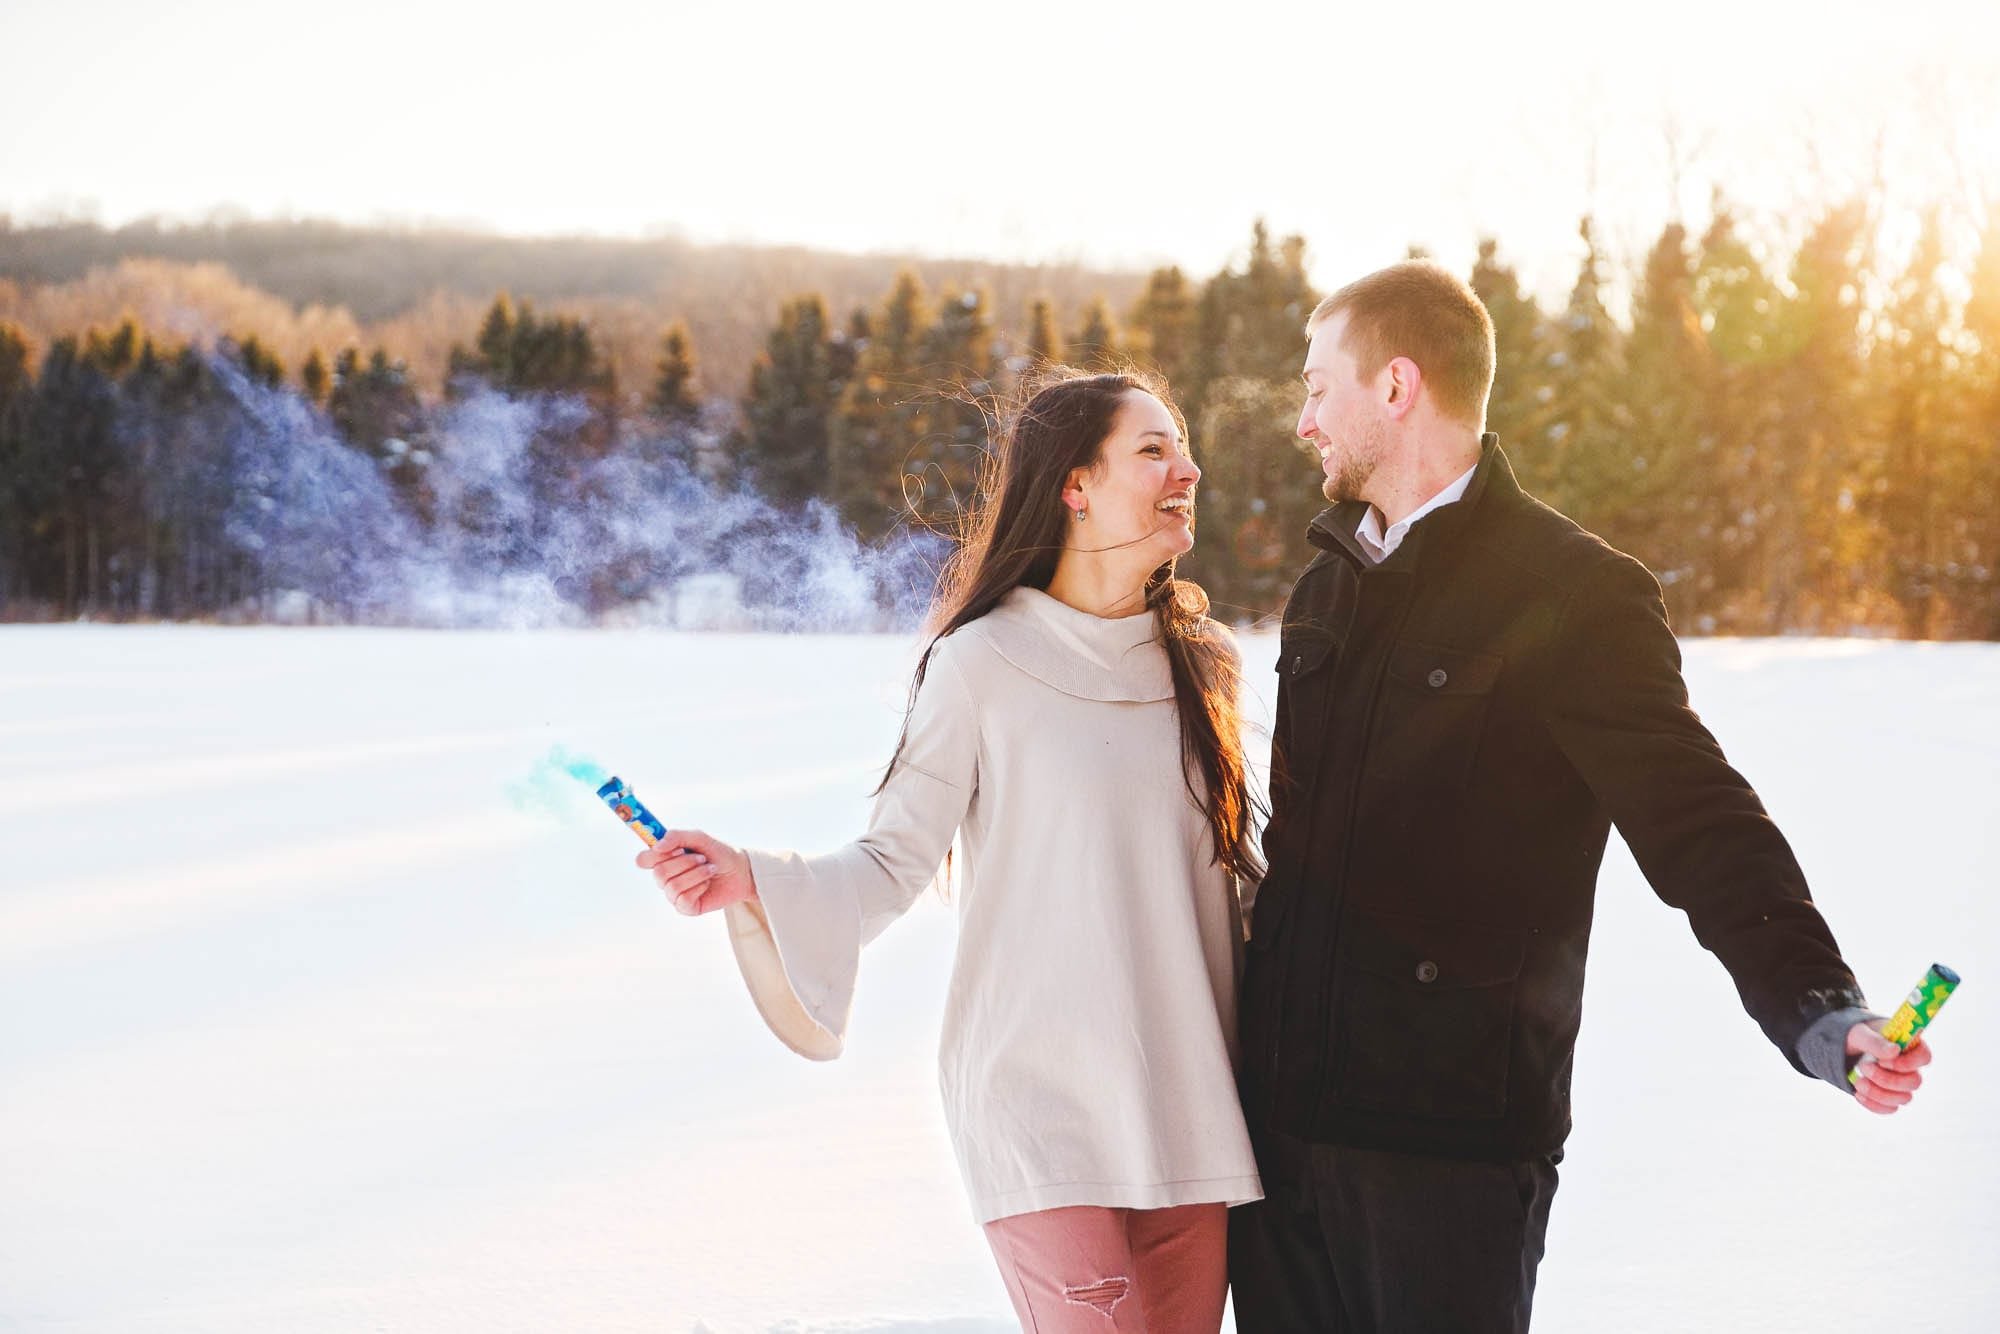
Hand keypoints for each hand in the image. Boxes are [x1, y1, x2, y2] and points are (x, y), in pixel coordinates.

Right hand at [636, 829, 756, 915]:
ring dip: (696, 874)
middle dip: (684, 862)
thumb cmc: (718, 853)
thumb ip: (677, 836)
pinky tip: (707, 884)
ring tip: (710, 869)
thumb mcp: (699, 838)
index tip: (675, 848)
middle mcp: (666, 877)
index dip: (654, 854)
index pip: (643, 859)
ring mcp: (674, 894)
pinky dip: (699, 887)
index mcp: (665, 859)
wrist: (740, 870)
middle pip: (658, 873)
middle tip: (701, 858)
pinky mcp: (686, 908)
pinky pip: (683, 899)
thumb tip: (657, 846)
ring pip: (672, 886)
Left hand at [1846, 1024, 1931, 1114]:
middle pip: (1915, 1082)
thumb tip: (1894, 1050)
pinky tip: (1858, 1094)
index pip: (1924, 1057)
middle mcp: (1910, 1067)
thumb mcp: (1860, 1034)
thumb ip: (1875, 1041)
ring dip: (1878, 1092)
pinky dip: (1874, 1104)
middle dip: (1887, 1079)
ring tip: (1858, 1081)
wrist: (1846, 1049)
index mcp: (1909, 1046)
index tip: (1882, 1061)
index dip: (1907, 1063)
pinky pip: (1891, 1108)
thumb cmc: (1857, 1036)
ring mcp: (1901, 1085)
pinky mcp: (1890, 1098)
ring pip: (1904, 1098)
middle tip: (1863, 1067)